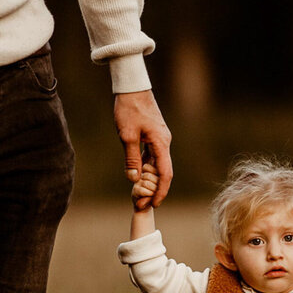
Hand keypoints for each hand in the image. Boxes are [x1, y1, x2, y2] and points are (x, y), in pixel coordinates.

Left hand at [113, 90, 171, 209]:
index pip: (165, 174)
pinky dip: (147, 168)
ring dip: (149, 180)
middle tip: (140, 203)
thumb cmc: (129, 108)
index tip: (154, 205)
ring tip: (138, 194)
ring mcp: (160, 139)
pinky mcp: (154, 136)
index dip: (161, 191)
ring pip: (157, 165)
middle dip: (154, 189)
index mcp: (161, 143)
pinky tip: (138, 176)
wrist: (133, 87)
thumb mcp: (127, 135)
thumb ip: (131, 158)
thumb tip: (133, 179)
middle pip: (163, 172)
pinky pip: (153, 156)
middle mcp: (164, 142)